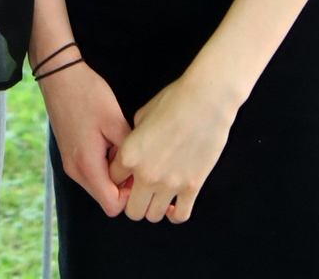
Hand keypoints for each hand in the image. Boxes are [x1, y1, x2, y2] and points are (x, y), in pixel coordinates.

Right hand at [40, 61, 131, 216]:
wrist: (59, 74)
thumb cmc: (88, 94)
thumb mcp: (115, 120)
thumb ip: (129, 152)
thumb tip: (140, 171)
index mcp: (87, 166)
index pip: (113, 206)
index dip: (130, 194)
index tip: (138, 171)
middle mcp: (75, 171)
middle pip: (105, 198)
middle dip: (123, 185)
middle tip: (133, 157)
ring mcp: (70, 164)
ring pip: (98, 186)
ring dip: (113, 174)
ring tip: (120, 146)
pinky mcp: (69, 155)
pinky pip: (90, 173)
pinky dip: (103, 165)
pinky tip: (109, 141)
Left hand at [109, 73, 235, 225]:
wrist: (205, 101)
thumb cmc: (174, 101)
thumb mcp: (142, 115)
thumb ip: (133, 138)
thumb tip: (136, 149)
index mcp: (130, 154)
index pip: (113, 180)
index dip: (120, 177)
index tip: (128, 174)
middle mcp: (147, 174)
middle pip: (132, 210)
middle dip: (133, 201)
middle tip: (141, 190)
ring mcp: (170, 184)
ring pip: (153, 216)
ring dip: (154, 206)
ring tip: (158, 194)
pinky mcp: (192, 187)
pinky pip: (180, 216)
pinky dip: (175, 213)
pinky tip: (175, 202)